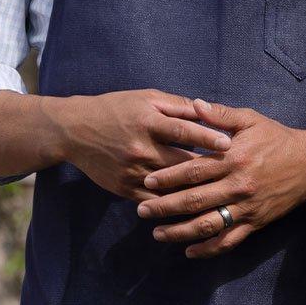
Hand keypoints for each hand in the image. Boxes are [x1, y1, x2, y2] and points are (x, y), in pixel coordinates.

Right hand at [48, 90, 230, 200]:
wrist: (75, 131)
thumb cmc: (115, 109)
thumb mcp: (146, 98)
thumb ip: (177, 105)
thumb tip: (206, 110)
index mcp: (148, 122)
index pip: (183, 131)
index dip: (207, 138)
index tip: (229, 145)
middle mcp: (140, 149)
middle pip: (179, 163)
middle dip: (206, 169)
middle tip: (231, 174)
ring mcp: (130, 171)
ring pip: (167, 186)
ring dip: (191, 191)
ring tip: (215, 195)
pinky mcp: (122, 187)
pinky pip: (151, 199)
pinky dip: (170, 203)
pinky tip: (187, 206)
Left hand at [135, 102, 305, 256]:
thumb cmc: (277, 138)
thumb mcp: (251, 120)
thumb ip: (220, 115)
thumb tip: (193, 105)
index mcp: (234, 158)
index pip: (193, 170)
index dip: (168, 177)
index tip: (147, 181)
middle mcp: (237, 185)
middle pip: (193, 200)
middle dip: (163, 207)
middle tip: (141, 210)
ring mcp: (245, 207)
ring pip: (206, 225)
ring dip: (178, 232)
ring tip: (157, 234)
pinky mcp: (254, 223)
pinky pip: (227, 241)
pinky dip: (207, 249)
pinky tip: (188, 251)